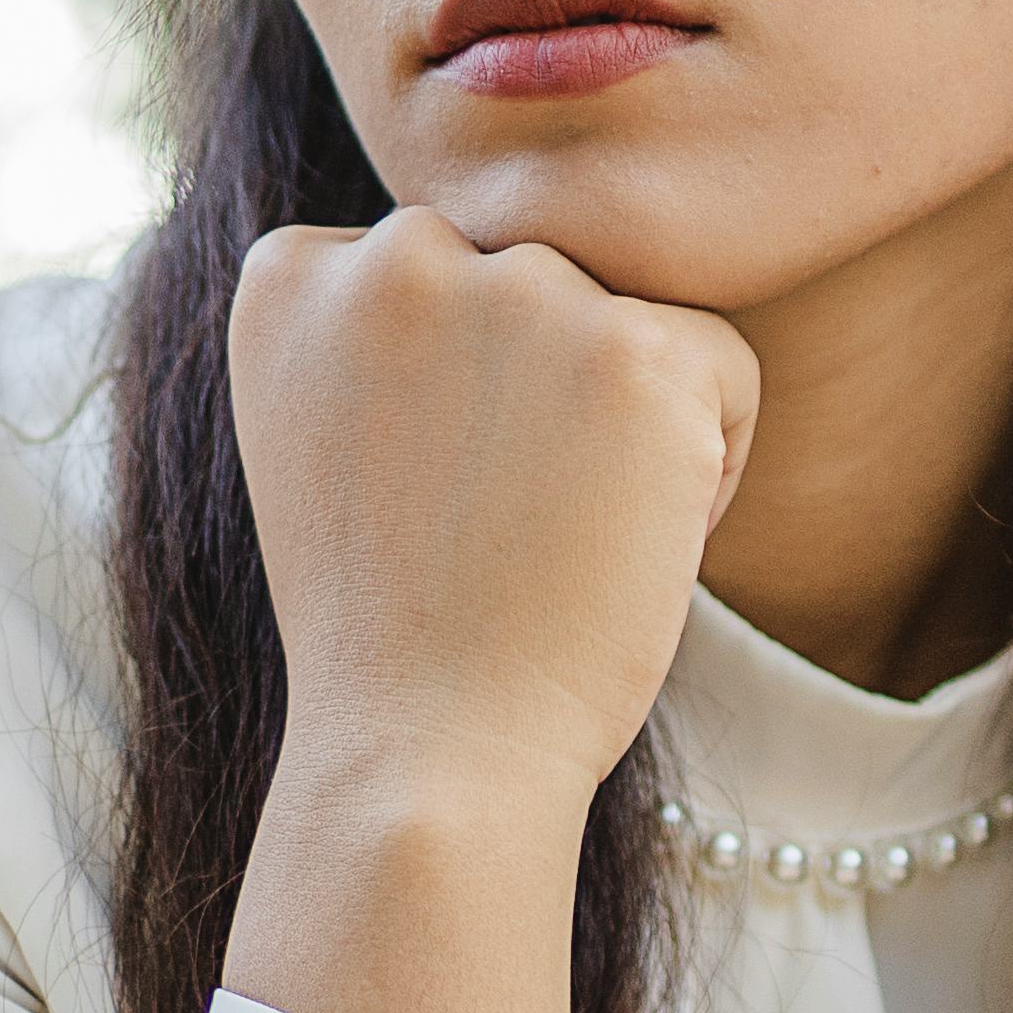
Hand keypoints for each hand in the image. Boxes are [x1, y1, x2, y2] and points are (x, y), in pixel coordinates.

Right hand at [213, 215, 756, 1012]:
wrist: (429, 757)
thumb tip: (491, 263)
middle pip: (534, 281)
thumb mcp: (331, 438)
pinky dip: (708, 460)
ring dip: (623, 421)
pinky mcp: (635, 351)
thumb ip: (381, 331)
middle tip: (500, 528)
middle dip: (542, 394)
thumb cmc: (392, 627)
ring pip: (627, 315)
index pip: (431, 267)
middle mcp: (393, 256)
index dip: (455, 387)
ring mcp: (517, 292)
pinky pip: (722, 363)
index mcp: (290, 275)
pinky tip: (630, 544)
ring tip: (559, 538)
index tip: (426, 492)